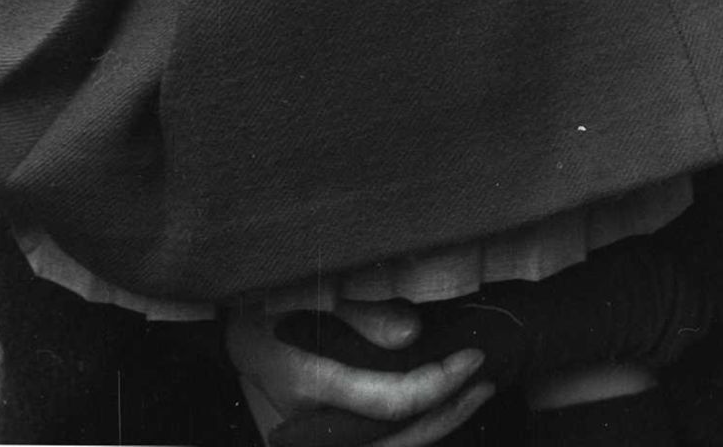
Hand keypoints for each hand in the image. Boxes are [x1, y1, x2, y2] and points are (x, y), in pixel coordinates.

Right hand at [227, 299, 492, 446]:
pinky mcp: (325, 435)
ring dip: (435, 427)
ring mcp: (319, 436)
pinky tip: (439, 405)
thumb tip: (412, 332)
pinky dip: (411, 430)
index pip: (390, 401)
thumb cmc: (274, 301)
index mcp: (310, 384)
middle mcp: (314, 425)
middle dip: (447, 414)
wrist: (236, 330)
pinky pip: (376, 443)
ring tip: (474, 394)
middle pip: (394, 440)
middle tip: (486, 381)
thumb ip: (360, 310)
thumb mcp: (312, 291)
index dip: (439, 383)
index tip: (474, 357)